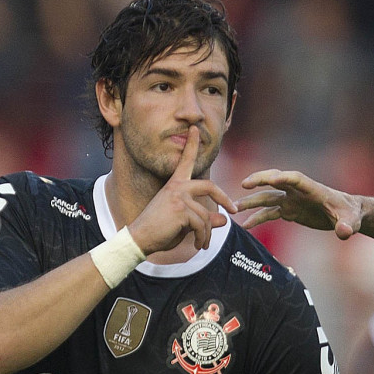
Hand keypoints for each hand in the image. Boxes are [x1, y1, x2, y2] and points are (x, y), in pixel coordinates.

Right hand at [129, 126, 235, 254]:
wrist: (140, 239)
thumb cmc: (160, 231)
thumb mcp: (185, 223)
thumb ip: (204, 219)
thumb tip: (224, 219)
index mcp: (175, 185)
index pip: (186, 162)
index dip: (192, 145)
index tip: (195, 128)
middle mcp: (177, 187)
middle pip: (210, 187)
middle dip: (225, 199)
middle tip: (234, 211)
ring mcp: (179, 197)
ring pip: (206, 215)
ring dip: (207, 233)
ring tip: (202, 244)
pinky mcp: (181, 210)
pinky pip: (203, 225)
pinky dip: (203, 238)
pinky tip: (197, 245)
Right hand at [235, 170, 363, 237]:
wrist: (347, 215)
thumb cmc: (351, 215)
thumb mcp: (351, 221)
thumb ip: (347, 226)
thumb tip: (344, 233)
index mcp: (313, 189)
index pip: (297, 179)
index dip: (285, 177)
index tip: (272, 179)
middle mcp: (299, 192)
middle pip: (276, 180)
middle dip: (261, 180)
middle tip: (244, 184)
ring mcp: (292, 200)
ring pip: (268, 197)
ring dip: (252, 201)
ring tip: (234, 207)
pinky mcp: (290, 211)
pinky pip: (270, 213)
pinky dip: (258, 218)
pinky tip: (246, 226)